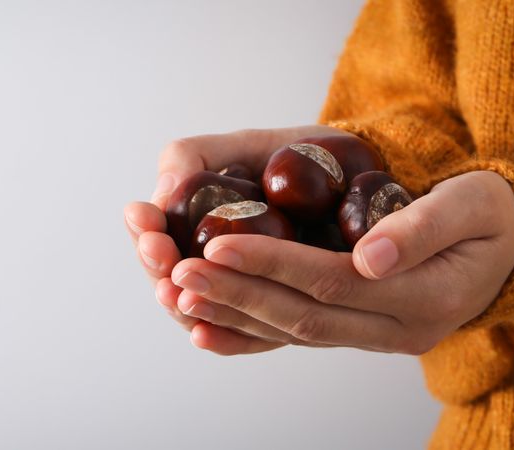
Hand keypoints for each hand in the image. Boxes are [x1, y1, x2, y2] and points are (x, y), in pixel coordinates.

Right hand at [123, 126, 350, 352]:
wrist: (370, 173)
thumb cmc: (303, 155)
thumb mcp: (246, 145)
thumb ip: (194, 157)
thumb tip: (165, 189)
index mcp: (197, 225)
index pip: (155, 237)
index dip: (144, 231)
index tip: (144, 218)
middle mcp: (215, 265)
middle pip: (169, 280)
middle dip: (156, 266)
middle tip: (156, 252)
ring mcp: (249, 293)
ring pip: (201, 312)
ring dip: (180, 304)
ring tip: (173, 291)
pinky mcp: (287, 314)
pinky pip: (251, 337)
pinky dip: (223, 338)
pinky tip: (201, 334)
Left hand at [170, 170, 513, 354]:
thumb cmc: (495, 213)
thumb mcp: (475, 204)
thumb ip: (424, 227)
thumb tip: (370, 256)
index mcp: (426, 297)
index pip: (331, 282)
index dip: (271, 264)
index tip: (218, 244)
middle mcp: (398, 330)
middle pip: (301, 315)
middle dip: (235, 294)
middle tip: (177, 273)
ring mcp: (378, 338)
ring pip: (293, 333)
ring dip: (233, 315)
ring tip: (178, 295)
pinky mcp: (360, 333)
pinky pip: (298, 339)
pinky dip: (249, 334)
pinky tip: (205, 327)